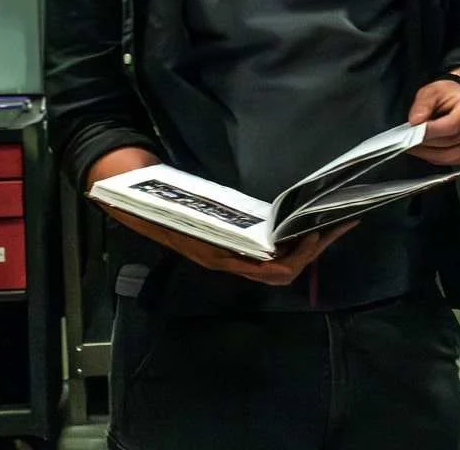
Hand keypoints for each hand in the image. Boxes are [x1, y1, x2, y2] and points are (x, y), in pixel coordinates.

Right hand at [85, 146, 356, 285]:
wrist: (119, 187)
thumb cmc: (146, 195)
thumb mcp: (175, 206)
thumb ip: (203, 216)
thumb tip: (238, 232)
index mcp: (216, 254)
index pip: (270, 271)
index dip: (300, 256)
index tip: (320, 230)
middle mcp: (225, 257)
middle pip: (281, 269)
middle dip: (313, 250)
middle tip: (340, 221)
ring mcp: (227, 249)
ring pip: (277, 260)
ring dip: (306, 245)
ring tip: (331, 219)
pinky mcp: (228, 237)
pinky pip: (265, 246)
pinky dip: (288, 237)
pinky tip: (301, 219)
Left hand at [406, 71, 459, 165]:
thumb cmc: (447, 94)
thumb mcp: (432, 91)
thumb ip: (423, 104)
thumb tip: (415, 122)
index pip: (451, 126)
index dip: (430, 132)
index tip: (411, 133)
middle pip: (449, 142)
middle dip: (425, 143)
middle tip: (406, 141)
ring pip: (449, 156)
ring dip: (427, 153)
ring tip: (412, 146)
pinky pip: (451, 162)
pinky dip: (435, 158)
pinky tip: (424, 151)